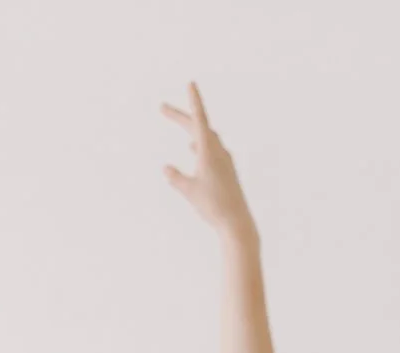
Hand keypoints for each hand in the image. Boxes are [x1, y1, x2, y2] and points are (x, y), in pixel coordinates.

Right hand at [160, 80, 253, 238]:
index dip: (194, 101)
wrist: (237, 223)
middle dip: (180, 116)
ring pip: (206, 137)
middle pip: (198, 126)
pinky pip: (211, 149)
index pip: (199, 119)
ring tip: (178, 121)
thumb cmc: (213, 207)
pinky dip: (200, 143)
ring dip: (191, 128)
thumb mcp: (189, 190)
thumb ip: (176, 178)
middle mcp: (218, 152)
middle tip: (162, 108)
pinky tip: (192, 147)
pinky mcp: (226, 171)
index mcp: (208, 151)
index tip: (191, 83)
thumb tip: (167, 169)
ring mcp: (224, 161)